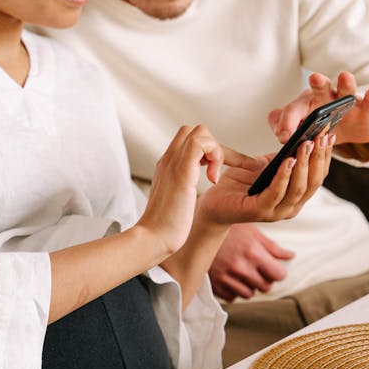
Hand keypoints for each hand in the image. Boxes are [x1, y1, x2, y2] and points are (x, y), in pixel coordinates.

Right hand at [138, 125, 223, 256]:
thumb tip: (187, 189)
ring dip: (215, 151)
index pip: (186, 139)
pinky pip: (201, 143)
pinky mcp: (182, 172)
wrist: (153, 237)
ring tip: (213, 175)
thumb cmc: (164, 225)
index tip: (212, 171)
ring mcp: (174, 164)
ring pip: (199, 133)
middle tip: (214, 171)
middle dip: (212, 147)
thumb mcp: (174, 199)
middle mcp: (169, 160)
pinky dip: (215, 155)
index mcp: (167, 166)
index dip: (206, 149)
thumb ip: (179, 187)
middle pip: (193, 130)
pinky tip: (212, 178)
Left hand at [198, 133, 332, 227]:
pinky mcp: (260, 211)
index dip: (325, 155)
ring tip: (306, 144)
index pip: (317, 176)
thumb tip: (298, 138)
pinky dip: (284, 176)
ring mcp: (277, 211)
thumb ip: (281, 158)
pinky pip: (276, 192)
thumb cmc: (238, 184)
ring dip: (303, 164)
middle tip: (321, 136)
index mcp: (295, 196)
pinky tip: (287, 160)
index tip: (329, 134)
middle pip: (312, 182)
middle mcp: (291, 207)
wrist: (214, 202)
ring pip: (298, 188)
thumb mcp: (264, 166)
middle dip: (318, 157)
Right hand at [208, 224, 294, 301]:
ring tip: (241, 272)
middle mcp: (240, 267)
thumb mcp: (250, 231)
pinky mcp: (214, 284)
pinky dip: (233, 290)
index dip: (277, 272)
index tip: (272, 267)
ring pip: (249, 294)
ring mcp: (226, 277)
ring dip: (248, 286)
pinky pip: (232, 297)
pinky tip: (229, 277)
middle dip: (264, 279)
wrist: (196, 230)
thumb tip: (290, 256)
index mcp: (252, 252)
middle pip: (265, 287)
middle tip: (256, 269)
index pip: (278, 275)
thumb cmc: (226, 228)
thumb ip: (271, 247)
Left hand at [269, 71, 368, 156]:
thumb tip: (281, 134)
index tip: (284, 137)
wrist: (352, 130)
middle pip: (319, 90)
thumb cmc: (322, 128)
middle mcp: (325, 98)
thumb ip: (286, 129)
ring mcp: (347, 101)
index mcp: (306, 105)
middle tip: (314, 78)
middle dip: (318, 84)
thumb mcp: (303, 131)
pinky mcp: (366, 108)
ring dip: (346, 84)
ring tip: (345, 76)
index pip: (294, 110)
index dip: (288, 122)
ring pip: (345, 91)